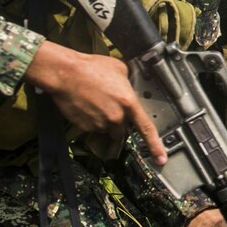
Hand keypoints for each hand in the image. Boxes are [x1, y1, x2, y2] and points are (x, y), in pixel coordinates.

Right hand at [23, 41, 167, 164]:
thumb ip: (129, 84)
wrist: (65, 73)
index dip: (155, 146)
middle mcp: (115, 117)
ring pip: (107, 128)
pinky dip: (91, 119)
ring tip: (96, 99)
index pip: (146, 129)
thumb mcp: (120, 70)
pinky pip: (92, 127)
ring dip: (104, 119)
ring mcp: (99, 124)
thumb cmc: (91, 68)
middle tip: (109, 103)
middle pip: (123, 129)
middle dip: (119, 122)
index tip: (161, 159)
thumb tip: (130, 87)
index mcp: (128, 103)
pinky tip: (87, 104)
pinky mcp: (84, 127)